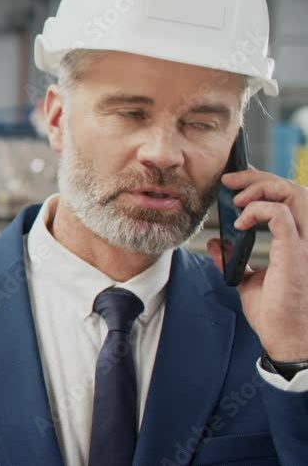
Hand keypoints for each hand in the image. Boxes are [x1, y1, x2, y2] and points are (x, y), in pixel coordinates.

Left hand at [206, 168, 307, 361]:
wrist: (285, 337)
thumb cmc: (274, 312)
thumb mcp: (247, 279)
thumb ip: (233, 258)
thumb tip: (216, 244)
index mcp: (298, 240)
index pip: (289, 197)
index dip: (264, 182)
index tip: (234, 182)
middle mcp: (307, 237)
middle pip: (292, 188)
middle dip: (258, 177)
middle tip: (229, 180)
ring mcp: (306, 243)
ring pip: (293, 193)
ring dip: (260, 188)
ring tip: (234, 199)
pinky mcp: (297, 252)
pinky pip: (281, 215)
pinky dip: (258, 210)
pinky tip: (239, 222)